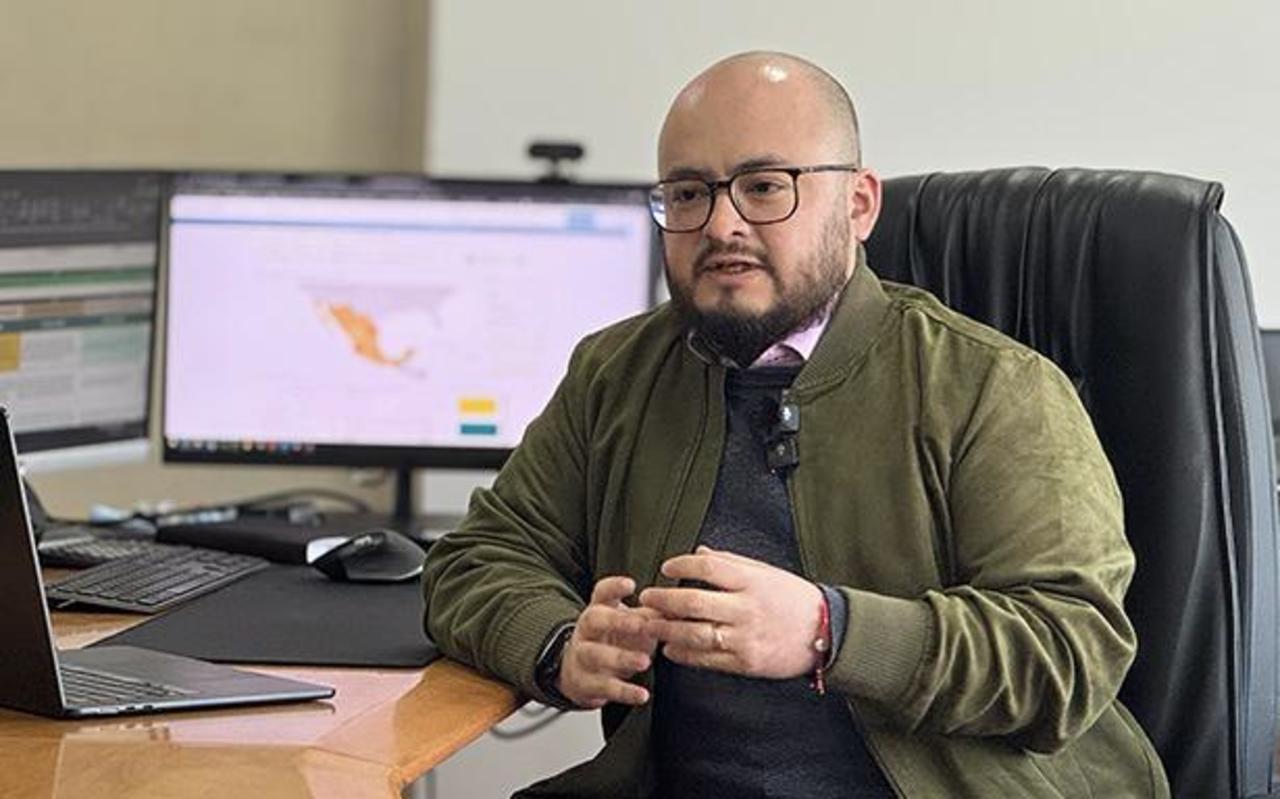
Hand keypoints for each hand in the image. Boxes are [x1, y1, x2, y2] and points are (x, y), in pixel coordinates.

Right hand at [558, 576, 659, 708]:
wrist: (578, 673)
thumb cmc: (612, 642)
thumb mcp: (629, 624)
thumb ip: (653, 616)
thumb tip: (683, 606)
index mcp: (599, 610)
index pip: (601, 592)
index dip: (614, 587)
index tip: (631, 584)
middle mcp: (587, 631)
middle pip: (593, 619)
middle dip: (618, 621)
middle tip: (642, 625)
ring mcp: (582, 656)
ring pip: (594, 654)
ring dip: (620, 658)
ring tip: (644, 662)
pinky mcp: (585, 683)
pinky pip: (602, 687)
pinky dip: (623, 692)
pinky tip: (642, 694)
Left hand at [638, 546, 823, 678]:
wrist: (827, 633)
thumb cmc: (795, 600)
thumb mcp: (767, 572)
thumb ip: (732, 562)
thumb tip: (700, 552)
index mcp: (752, 581)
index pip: (708, 566)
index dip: (682, 564)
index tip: (666, 567)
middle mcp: (746, 608)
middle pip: (693, 601)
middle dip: (663, 600)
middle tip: (646, 597)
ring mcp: (745, 637)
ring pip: (695, 633)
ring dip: (666, 629)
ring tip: (650, 624)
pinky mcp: (746, 663)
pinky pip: (707, 659)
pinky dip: (684, 654)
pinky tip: (671, 648)